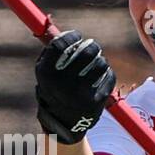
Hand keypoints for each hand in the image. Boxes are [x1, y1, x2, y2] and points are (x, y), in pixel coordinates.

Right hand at [35, 30, 115, 144]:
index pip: (61, 43)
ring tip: (95, 66)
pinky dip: (106, 74)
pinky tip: (99, 78)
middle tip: (92, 47)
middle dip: (91, 46)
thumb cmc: (53, 90)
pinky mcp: (96, 101)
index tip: (76, 37)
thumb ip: (52, 51)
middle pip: (87, 50)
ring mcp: (80, 93)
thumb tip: (65, 30)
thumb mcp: (45, 72)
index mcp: (46, 73)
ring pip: (101, 62)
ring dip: (100, 61)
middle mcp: (62, 83)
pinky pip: (109, 76)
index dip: (72, 36)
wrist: (63, 124)